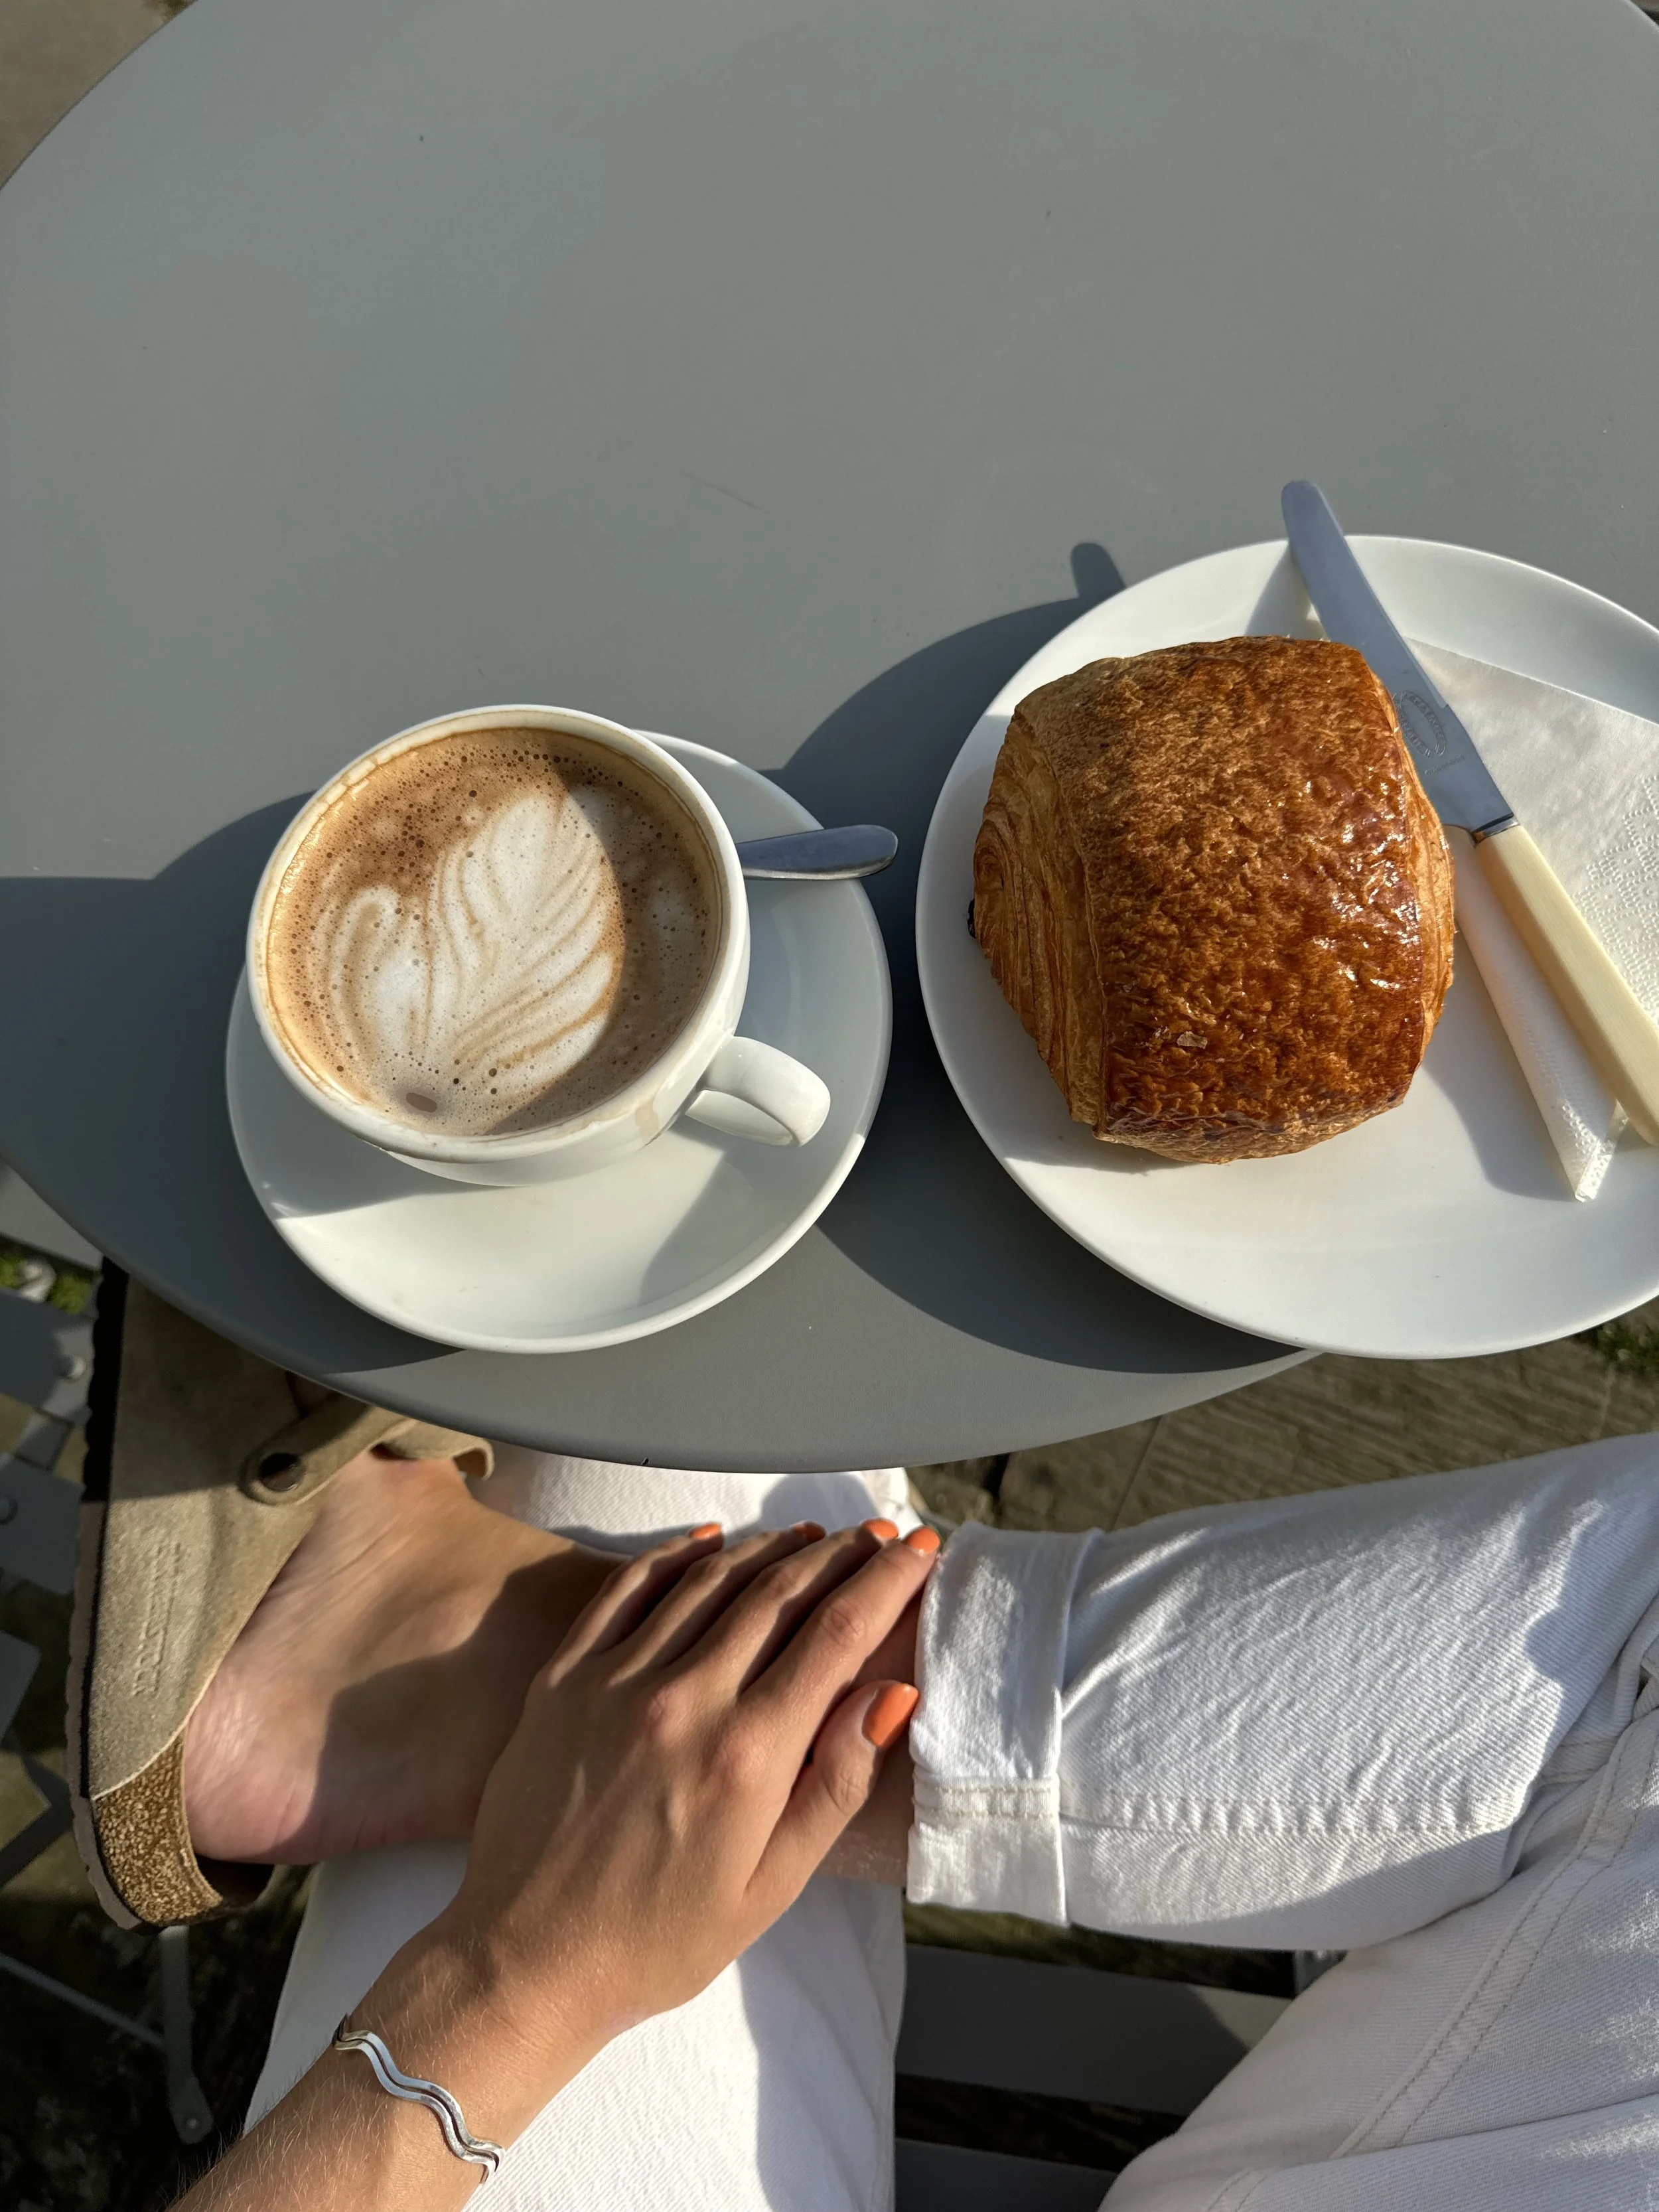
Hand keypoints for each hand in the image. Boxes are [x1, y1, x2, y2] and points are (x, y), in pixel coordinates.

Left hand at [176, 1517, 937, 2211]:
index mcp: (747, 1753)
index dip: (886, 1579)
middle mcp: (684, 1698)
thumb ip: (836, 1783)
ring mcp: (616, 1679)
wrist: (526, 1960)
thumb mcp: (772, 1886)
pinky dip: (677, 1554)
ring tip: (814, 1536)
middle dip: (841, 1552)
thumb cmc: (658, 1938)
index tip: (919, 1549)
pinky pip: (628, 1590)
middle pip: (780, 1591)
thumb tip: (891, 1694)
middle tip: (879, 1533)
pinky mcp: (563, 1677)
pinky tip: (712, 1540)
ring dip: (771, 1547)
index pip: (837, 1632)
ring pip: (710, 1578)